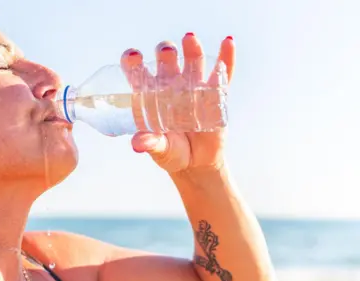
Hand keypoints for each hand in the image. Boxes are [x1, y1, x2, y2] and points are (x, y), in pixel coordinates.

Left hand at [120, 33, 234, 173]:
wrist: (196, 164)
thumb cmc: (171, 153)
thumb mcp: (159, 149)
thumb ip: (149, 143)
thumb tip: (137, 144)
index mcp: (150, 96)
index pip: (138, 73)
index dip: (133, 62)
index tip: (132, 56)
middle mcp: (171, 86)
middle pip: (166, 62)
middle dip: (165, 54)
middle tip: (166, 51)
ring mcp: (194, 88)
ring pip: (193, 62)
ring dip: (191, 49)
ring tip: (189, 38)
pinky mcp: (216, 94)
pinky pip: (222, 73)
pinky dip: (226, 58)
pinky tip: (227, 42)